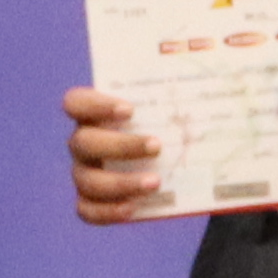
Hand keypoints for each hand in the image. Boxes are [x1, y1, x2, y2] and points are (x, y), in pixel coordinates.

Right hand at [64, 83, 175, 225]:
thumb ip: (181, 90)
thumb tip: (201, 66)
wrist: (178, 167)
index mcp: (94, 115)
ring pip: (88, 180)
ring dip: (120, 182)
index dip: (96, 105)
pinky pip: (87, 210)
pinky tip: (133, 208)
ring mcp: (84, 174)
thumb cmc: (170, 128)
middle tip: (157, 146)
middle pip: (83, 142)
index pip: (76, 102)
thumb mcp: (177, 107)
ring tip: (155, 183)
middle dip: (120, 145)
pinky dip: (108, 211)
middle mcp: (83, 144)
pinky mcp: (90, 202)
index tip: (130, 110)